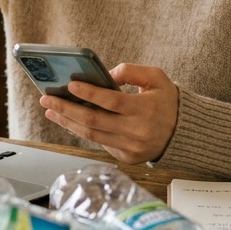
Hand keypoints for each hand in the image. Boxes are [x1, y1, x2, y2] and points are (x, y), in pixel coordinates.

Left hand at [39, 62, 179, 163]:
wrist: (183, 132)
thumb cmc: (167, 100)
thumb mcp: (156, 77)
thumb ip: (131, 71)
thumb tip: (104, 74)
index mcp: (146, 110)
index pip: (112, 102)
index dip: (90, 94)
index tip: (70, 85)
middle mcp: (137, 132)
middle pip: (94, 121)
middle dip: (66, 108)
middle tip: (47, 98)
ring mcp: (131, 148)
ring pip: (92, 135)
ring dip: (67, 122)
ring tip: (51, 109)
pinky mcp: (126, 158)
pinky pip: (99, 143)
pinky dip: (81, 131)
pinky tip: (68, 119)